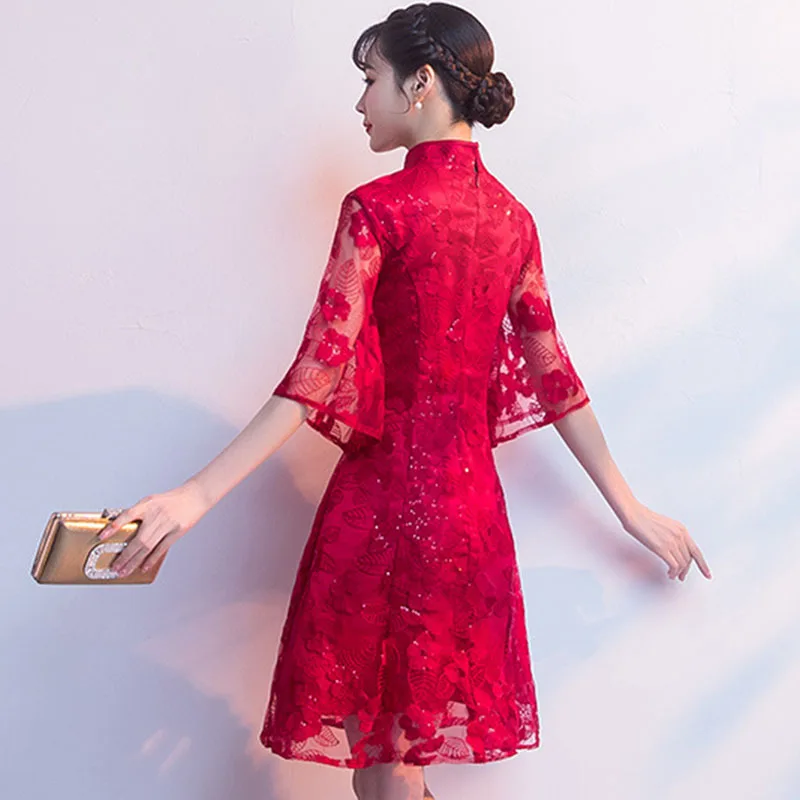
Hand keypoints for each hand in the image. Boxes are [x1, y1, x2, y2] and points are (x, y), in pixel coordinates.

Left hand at [96, 480, 210, 576]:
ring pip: (148, 547)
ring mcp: (167, 524)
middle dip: (125, 556)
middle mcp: (156, 515)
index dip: (113, 526)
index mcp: (147, 504)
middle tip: (115, 567)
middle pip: (138, 539)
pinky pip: (162, 548)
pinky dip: (152, 559)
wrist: (194, 496)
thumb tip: (122, 530)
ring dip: (135, 561)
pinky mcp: (177, 532)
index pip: (127, 515)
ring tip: (125, 571)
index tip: (102, 536)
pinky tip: (143, 567)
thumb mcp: (152, 501)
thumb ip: (138, 514)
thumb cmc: (171, 500)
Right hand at [622, 501, 711, 580]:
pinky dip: (673, 572)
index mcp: (682, 529)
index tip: (707, 573)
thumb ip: (674, 535)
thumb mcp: (666, 525)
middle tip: (681, 576)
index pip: (696, 551)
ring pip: (682, 564)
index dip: (703, 564)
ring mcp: (672, 542)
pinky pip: (674, 566)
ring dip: (678, 572)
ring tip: (673, 575)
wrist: (634, 514)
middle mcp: (680, 536)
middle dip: (686, 570)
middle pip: (689, 559)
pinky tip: (669, 574)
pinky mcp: (662, 548)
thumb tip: (675, 549)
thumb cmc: (644, 518)